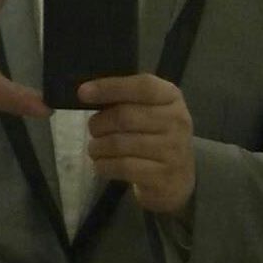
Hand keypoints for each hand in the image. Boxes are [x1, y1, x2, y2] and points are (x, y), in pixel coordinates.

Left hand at [79, 73, 194, 213]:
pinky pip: (123, 167)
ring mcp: (173, 151)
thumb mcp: (148, 108)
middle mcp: (177, 121)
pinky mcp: (164, 177)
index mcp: (171, 96)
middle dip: (99, 123)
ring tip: (95, 148)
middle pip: (125, 116)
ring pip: (120, 144)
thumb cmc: (154, 133)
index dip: (110, 87)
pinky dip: (104, 165)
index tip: (82, 93)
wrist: (179, 177)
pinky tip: (100, 164)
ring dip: (98, 146)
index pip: (142, 86)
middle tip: (92, 129)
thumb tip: (87, 92)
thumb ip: (124, 97)